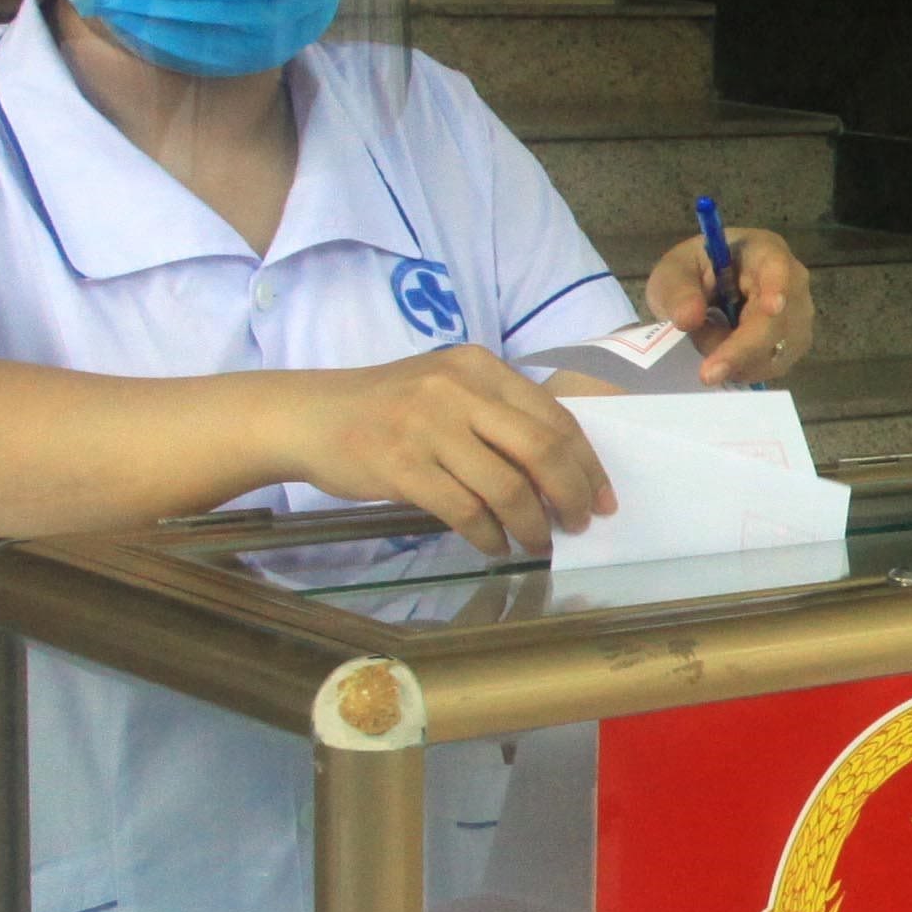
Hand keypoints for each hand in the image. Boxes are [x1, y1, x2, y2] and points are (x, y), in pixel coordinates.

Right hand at [288, 346, 611, 555]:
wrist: (309, 416)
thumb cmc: (387, 408)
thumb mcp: (447, 389)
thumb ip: (498, 415)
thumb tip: (562, 471)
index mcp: (479, 367)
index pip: (555, 417)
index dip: (588, 463)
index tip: (602, 497)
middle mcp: (458, 390)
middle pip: (542, 450)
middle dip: (572, 495)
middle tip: (578, 524)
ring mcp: (429, 426)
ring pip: (508, 487)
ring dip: (532, 525)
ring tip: (536, 542)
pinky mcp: (403, 466)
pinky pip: (466, 511)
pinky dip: (489, 536)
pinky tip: (495, 545)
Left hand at [643, 228, 814, 388]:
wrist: (705, 292)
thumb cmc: (693, 273)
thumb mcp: (673, 274)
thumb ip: (677, 292)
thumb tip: (689, 319)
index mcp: (763, 251)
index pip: (777, 267)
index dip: (777, 287)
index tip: (771, 309)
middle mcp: (792, 282)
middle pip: (779, 320)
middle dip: (743, 348)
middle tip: (707, 373)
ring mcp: (798, 315)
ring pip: (778, 349)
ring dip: (739, 360)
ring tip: (705, 347)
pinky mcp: (794, 343)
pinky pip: (776, 365)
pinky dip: (745, 370)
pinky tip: (724, 362)